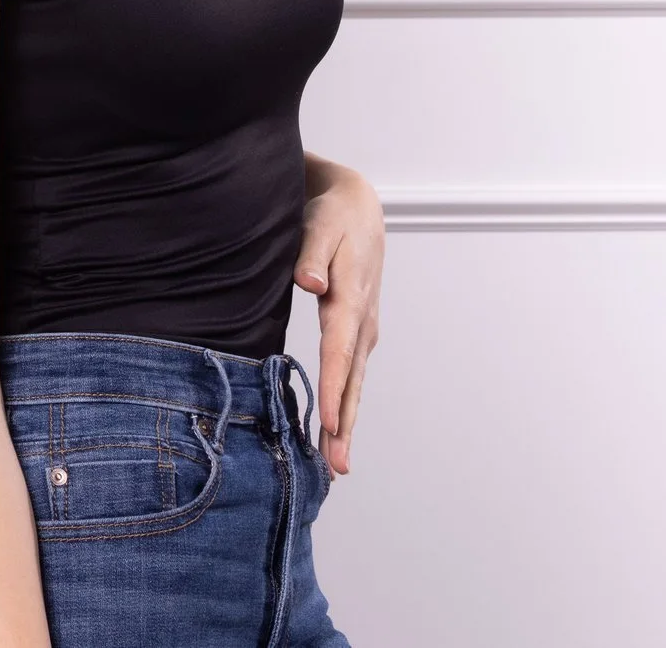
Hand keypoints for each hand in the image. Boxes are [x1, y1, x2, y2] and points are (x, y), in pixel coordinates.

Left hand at [295, 163, 383, 475]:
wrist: (357, 205)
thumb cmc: (332, 213)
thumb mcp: (320, 223)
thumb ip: (311, 253)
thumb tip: (311, 284)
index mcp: (351, 297)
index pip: (339, 350)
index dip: (331, 387)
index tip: (326, 422)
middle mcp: (362, 321)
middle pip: (351, 380)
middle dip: (342, 424)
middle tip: (334, 468)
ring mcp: (363, 329)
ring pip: (352, 384)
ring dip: (344, 423)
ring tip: (334, 464)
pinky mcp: (356, 332)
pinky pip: (349, 375)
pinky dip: (342, 405)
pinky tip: (333, 430)